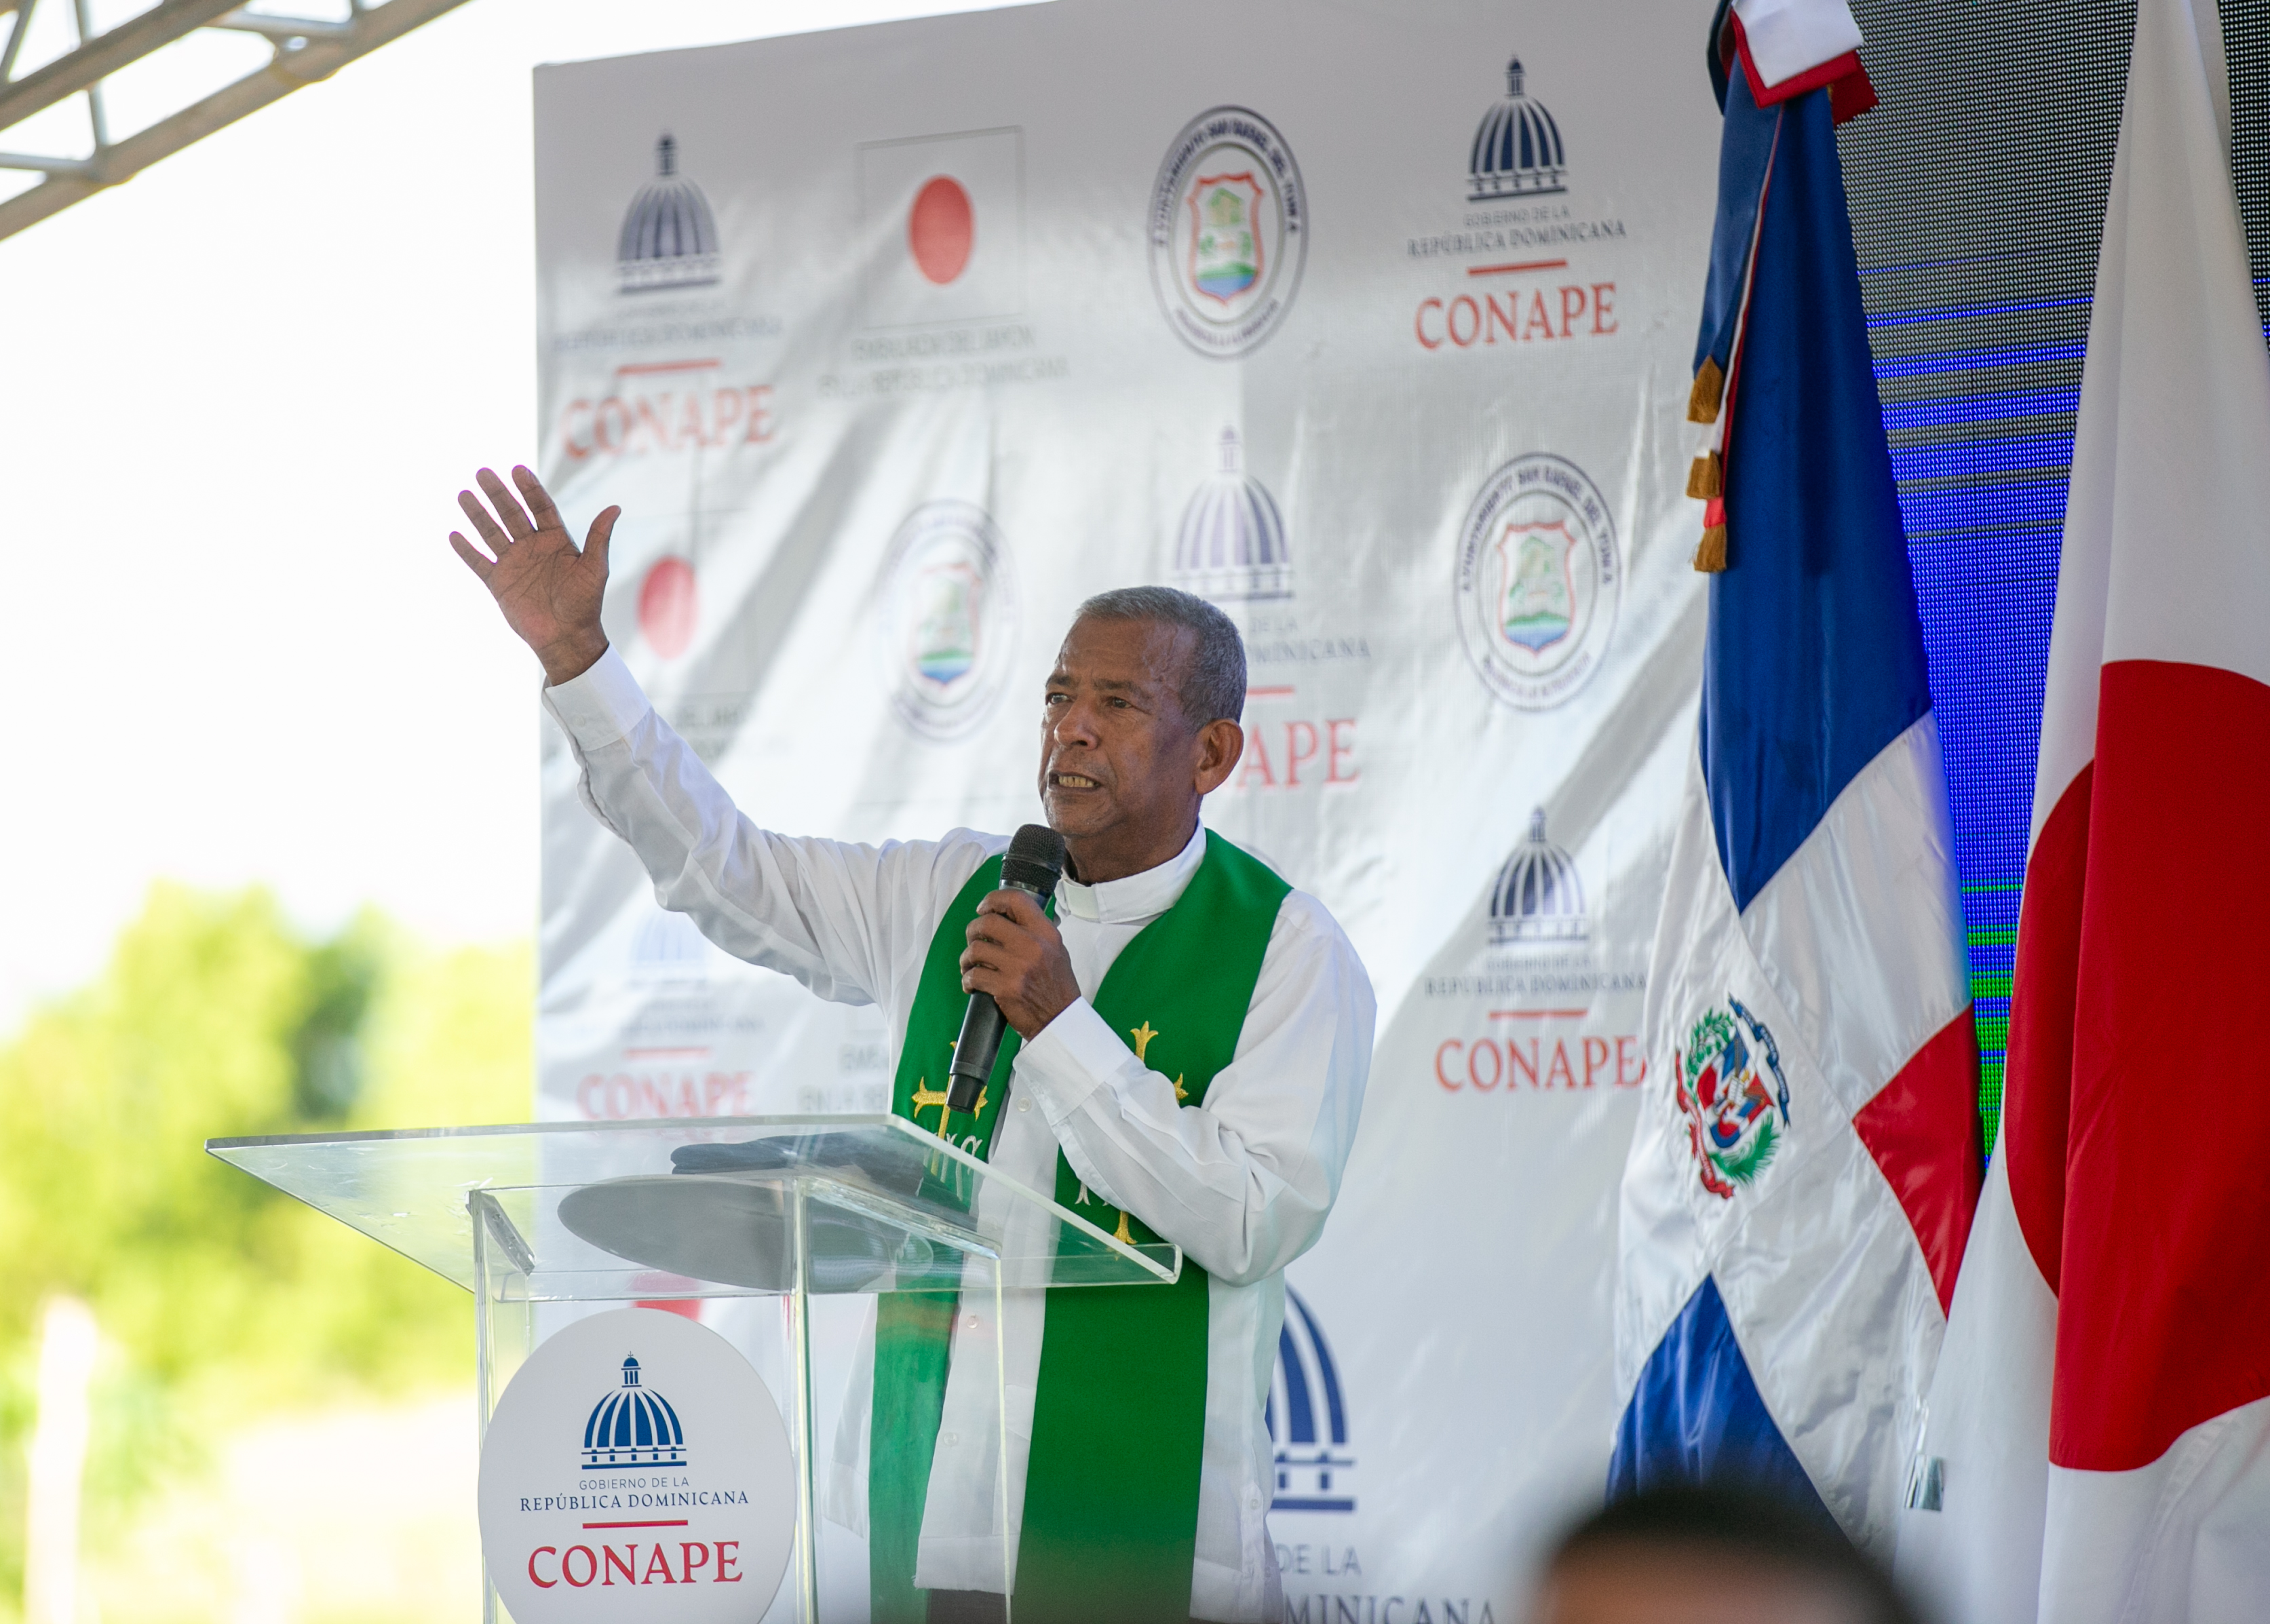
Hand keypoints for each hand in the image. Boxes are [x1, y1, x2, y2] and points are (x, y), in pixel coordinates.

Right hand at [449, 465, 619, 685]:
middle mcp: (532, 547)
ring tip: (463, 495)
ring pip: (492, 533)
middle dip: (498, 493)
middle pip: (512, 514)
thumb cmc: (585, 604)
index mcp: (556, 540)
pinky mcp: (499, 582)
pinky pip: (479, 562)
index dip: (530, 489)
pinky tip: (454, 535)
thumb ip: (599, 538)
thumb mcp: (595, 569)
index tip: (518, 470)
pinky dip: (467, 550)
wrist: (567, 638)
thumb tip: (615, 507)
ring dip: (478, 514)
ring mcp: (514, 563)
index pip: (540, 507)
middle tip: (483, 472)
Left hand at [960, 890, 1079, 1040]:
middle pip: (987, 922)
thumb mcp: (1056, 950)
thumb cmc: (1057, 987)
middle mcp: (1032, 945)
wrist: (1060, 1019)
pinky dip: (967, 980)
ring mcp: (1017, 967)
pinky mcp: (1005, 988)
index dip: (993, 899)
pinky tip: (972, 984)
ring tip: (969, 965)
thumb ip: (1035, 931)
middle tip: (973, 939)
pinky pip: (974, 976)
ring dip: (966, 958)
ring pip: (975, 950)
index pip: (1016, 900)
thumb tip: (1007, 916)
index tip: (983, 907)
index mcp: (1045, 933)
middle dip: (972, 930)